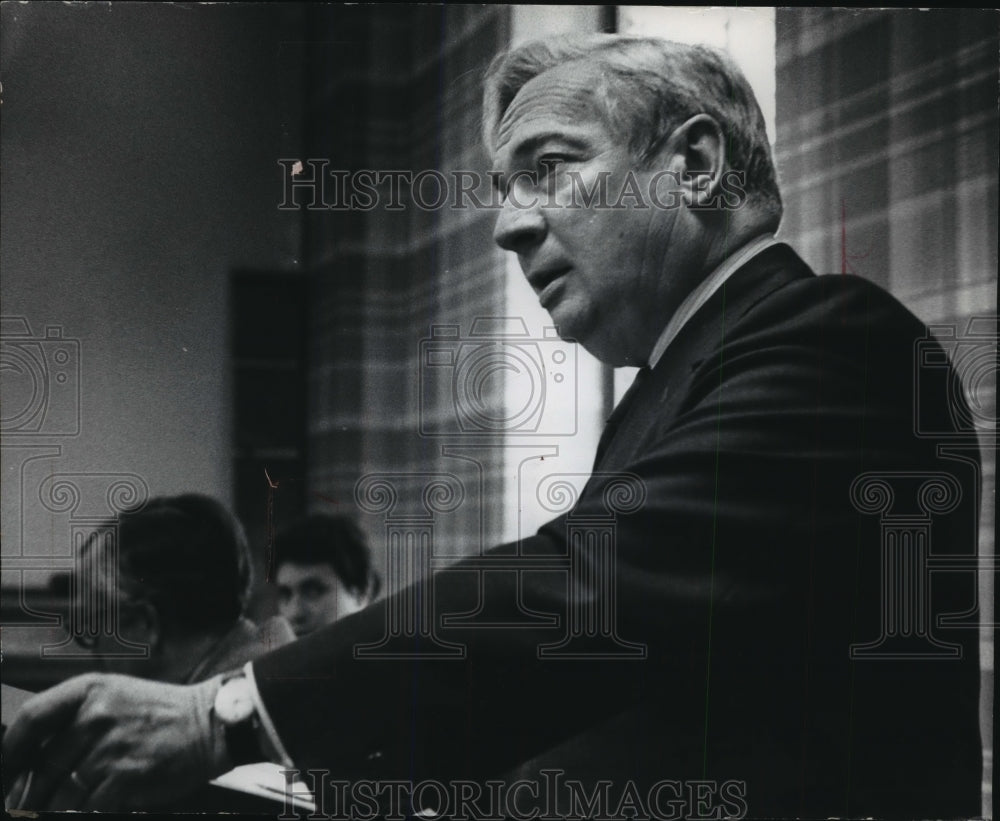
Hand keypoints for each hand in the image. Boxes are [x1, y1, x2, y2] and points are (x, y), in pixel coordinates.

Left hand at [3, 672, 229, 810]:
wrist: (212, 723)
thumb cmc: (161, 714)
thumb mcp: (115, 698)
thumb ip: (74, 720)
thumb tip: (30, 762)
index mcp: (89, 690)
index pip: (30, 719)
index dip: (9, 753)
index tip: (5, 775)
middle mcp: (95, 714)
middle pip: (41, 767)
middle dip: (33, 795)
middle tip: (31, 804)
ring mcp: (110, 746)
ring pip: (61, 794)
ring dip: (58, 808)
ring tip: (65, 805)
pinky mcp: (125, 775)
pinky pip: (88, 807)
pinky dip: (88, 811)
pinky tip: (96, 806)